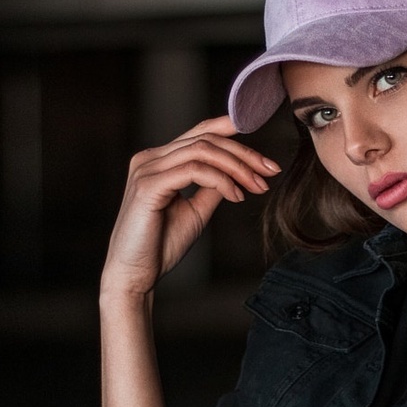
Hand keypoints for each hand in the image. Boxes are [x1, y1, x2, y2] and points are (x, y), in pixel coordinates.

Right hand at [101, 115, 280, 298]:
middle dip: (244, 153)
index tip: (263, 148)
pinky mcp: (148, 186)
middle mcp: (150, 159)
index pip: (199, 133)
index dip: (232, 131)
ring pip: (202, 150)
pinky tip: (237, 196)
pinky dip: (221, 180)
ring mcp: (147, 169)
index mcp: (159, 161)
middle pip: (205, 139)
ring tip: (258, 186)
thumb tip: (237, 173)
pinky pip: (193, 170)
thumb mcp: (196, 211)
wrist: (135, 274)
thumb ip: (212, 188)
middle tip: (271, 171)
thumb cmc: (161, 245)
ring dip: (237, 166)